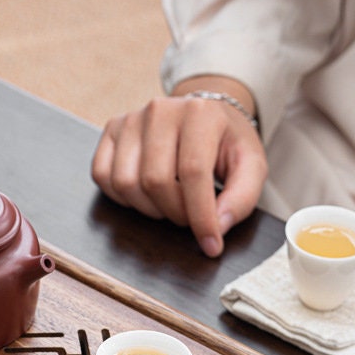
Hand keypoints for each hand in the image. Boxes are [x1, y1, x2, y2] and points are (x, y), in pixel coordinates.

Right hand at [91, 76, 267, 256]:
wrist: (202, 116)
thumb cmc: (226, 143)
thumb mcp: (251, 166)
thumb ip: (242, 198)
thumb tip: (218, 226)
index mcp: (200, 113)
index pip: (193, 173)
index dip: (200, 216)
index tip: (210, 244)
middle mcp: (160, 110)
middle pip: (155, 181)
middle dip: (175, 213)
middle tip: (189, 216)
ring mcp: (131, 119)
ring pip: (126, 183)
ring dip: (149, 209)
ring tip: (169, 204)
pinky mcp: (111, 130)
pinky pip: (103, 177)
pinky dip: (123, 198)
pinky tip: (145, 195)